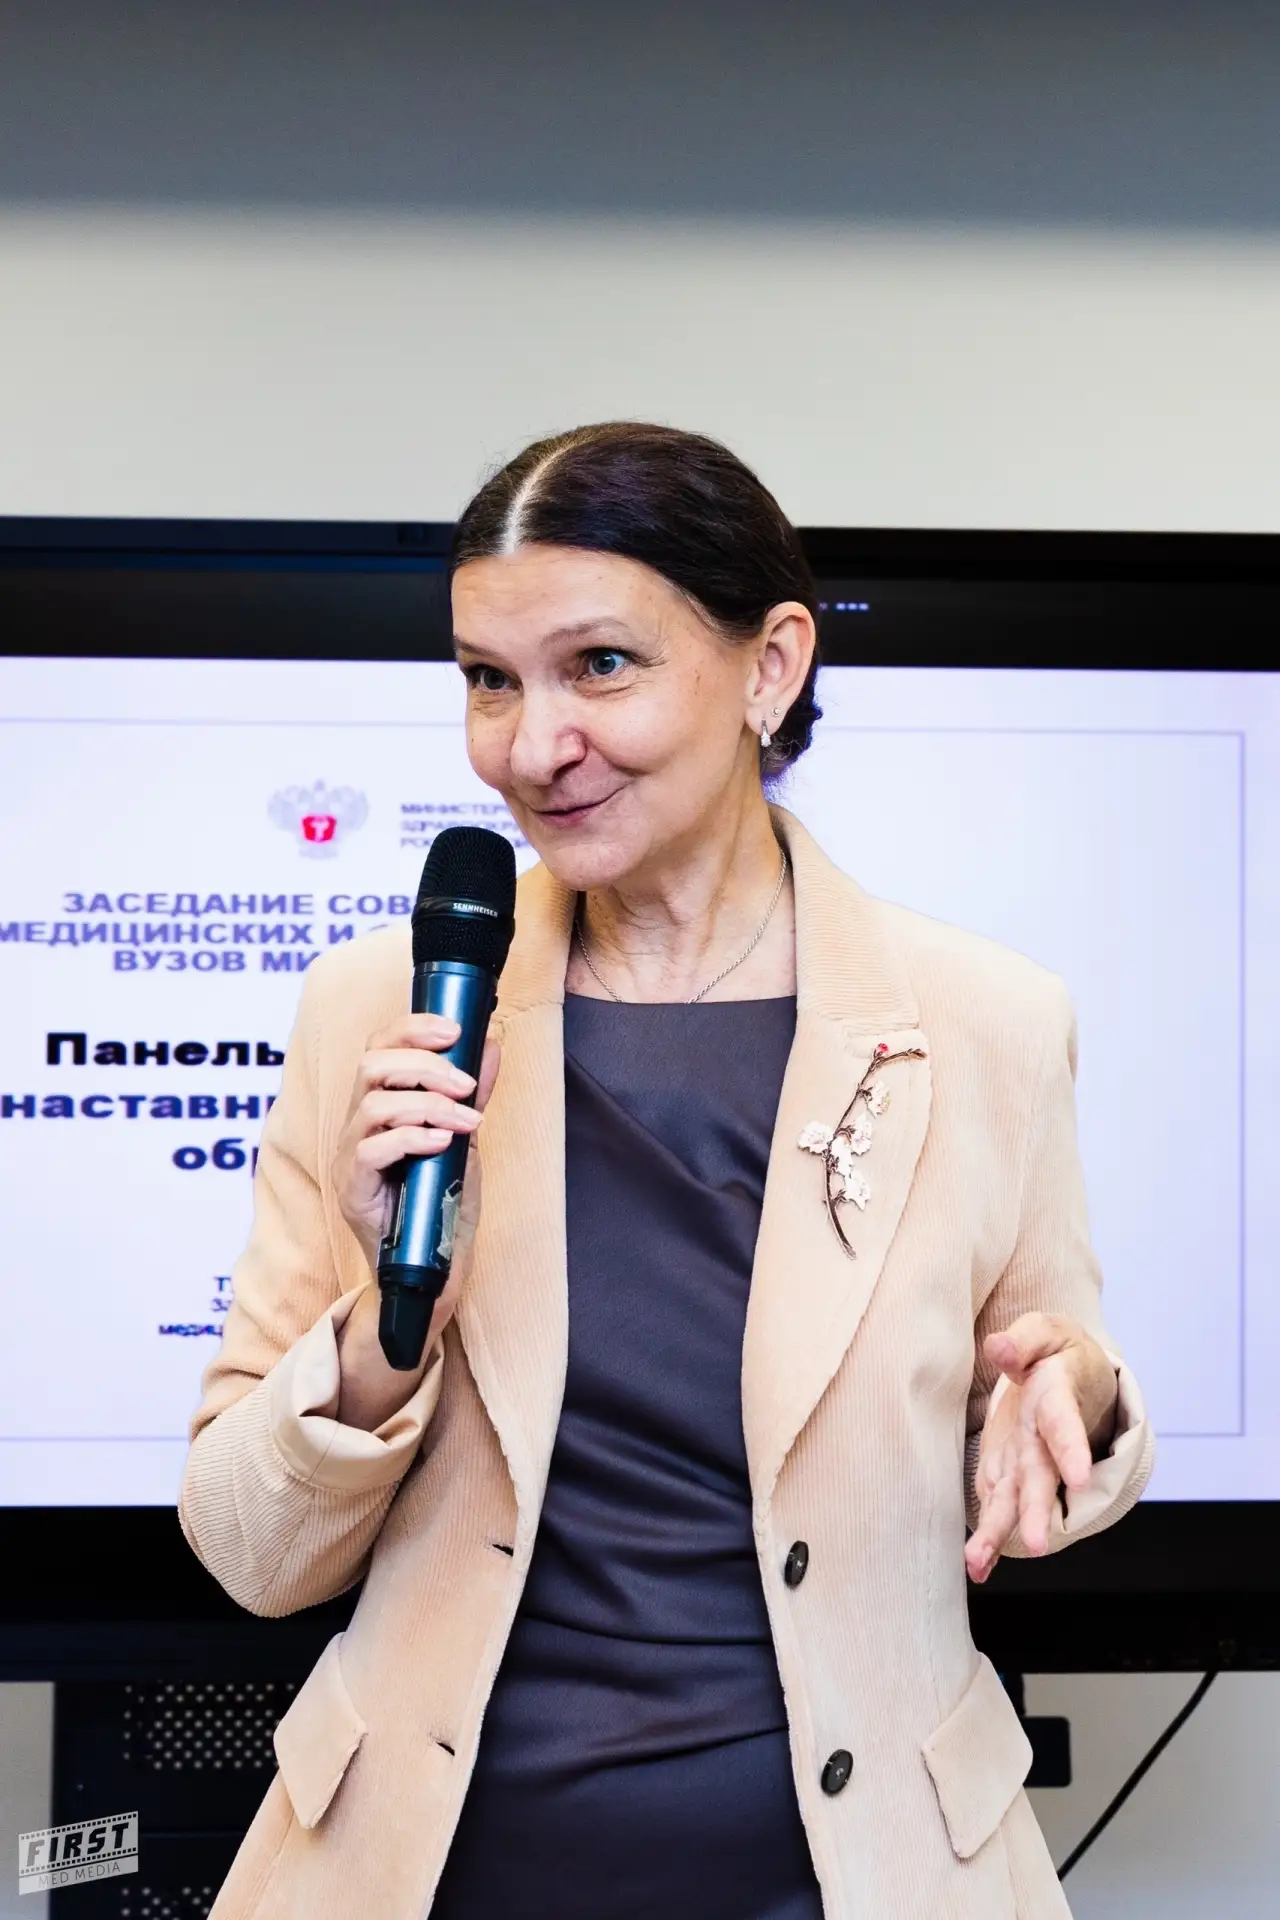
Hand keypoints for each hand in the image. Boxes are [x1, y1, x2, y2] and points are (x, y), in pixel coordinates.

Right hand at [331, 1014, 499, 1430]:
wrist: (432, 1276)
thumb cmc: (441, 1207)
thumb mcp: (465, 1141)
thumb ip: (472, 1095)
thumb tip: (491, 1043)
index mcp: (379, 1108)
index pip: (379, 1048)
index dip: (412, 1029)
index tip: (453, 1030)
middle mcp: (356, 1128)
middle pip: (371, 1065)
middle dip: (426, 1065)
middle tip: (467, 1086)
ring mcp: (350, 1160)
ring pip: (373, 1103)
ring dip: (429, 1103)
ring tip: (466, 1121)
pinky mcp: (352, 1192)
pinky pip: (371, 1149)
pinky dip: (413, 1137)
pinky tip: (444, 1143)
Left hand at [965, 1312, 1118, 1583]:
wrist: (1071, 1375)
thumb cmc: (1058, 1352)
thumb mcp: (1046, 1330)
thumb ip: (1024, 1339)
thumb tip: (999, 1350)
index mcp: (1058, 1400)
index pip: (1065, 1425)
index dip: (1073, 1450)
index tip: (1078, 1478)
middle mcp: (1044, 1441)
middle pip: (1042, 1477)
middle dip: (1038, 1510)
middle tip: (1037, 1543)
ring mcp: (1028, 1461)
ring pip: (1017, 1500)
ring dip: (999, 1532)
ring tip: (979, 1564)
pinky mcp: (1008, 1471)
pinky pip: (1000, 1506)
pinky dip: (989, 1537)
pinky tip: (974, 1566)